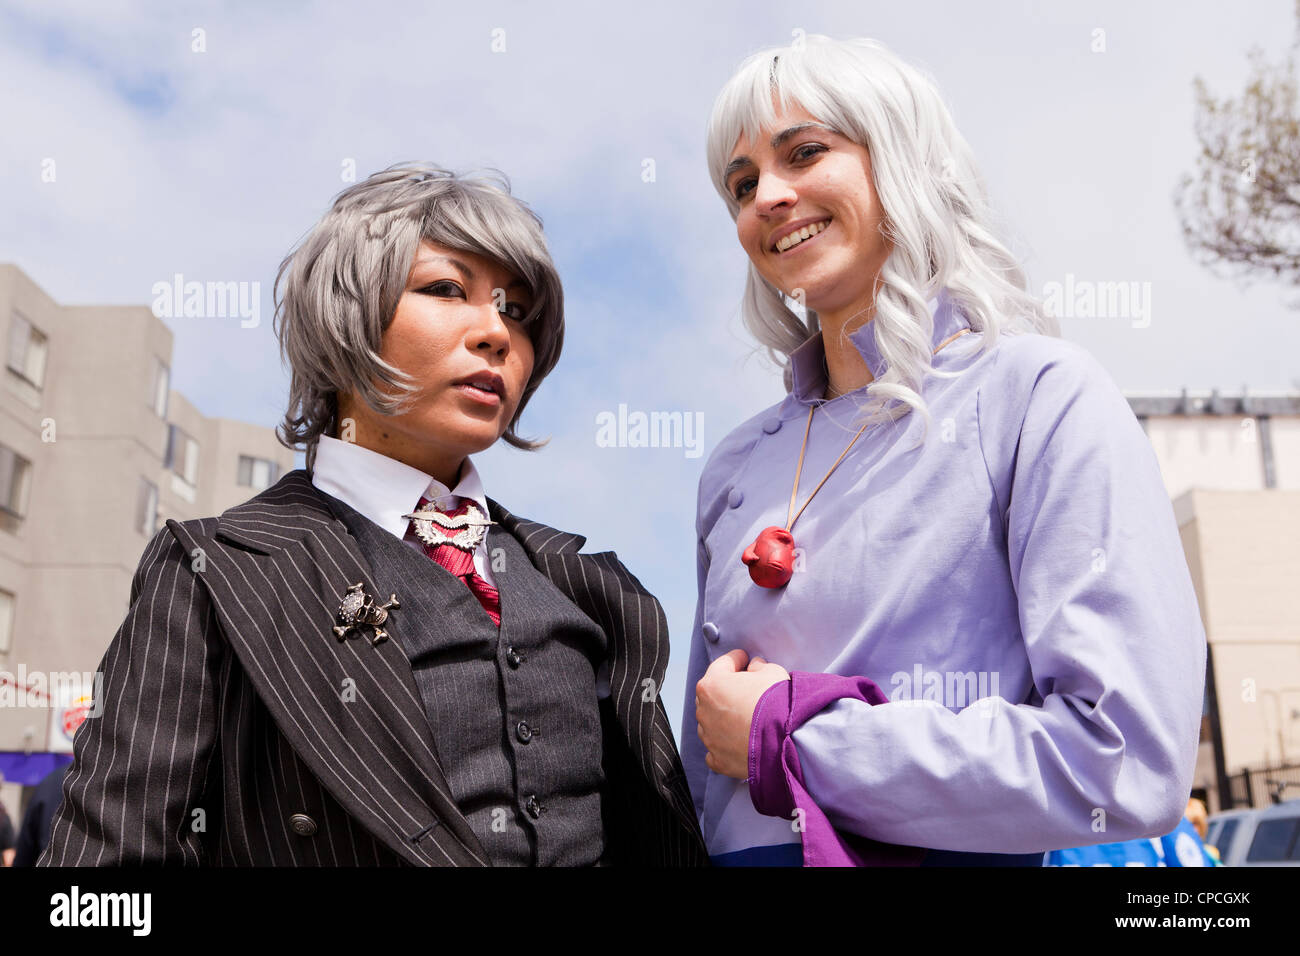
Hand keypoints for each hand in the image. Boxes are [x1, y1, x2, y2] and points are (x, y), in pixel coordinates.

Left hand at [695, 648, 790, 779]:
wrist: (787, 741)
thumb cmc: (778, 703)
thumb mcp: (772, 672)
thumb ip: (759, 666)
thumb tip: (754, 668)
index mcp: (712, 685)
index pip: (722, 665)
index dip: (736, 660)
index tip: (744, 659)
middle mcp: (704, 711)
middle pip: (713, 695)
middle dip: (727, 690)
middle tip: (746, 690)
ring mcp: (709, 737)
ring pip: (711, 723)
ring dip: (723, 719)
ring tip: (744, 719)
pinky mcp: (718, 760)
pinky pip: (715, 750)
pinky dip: (724, 746)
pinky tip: (736, 743)